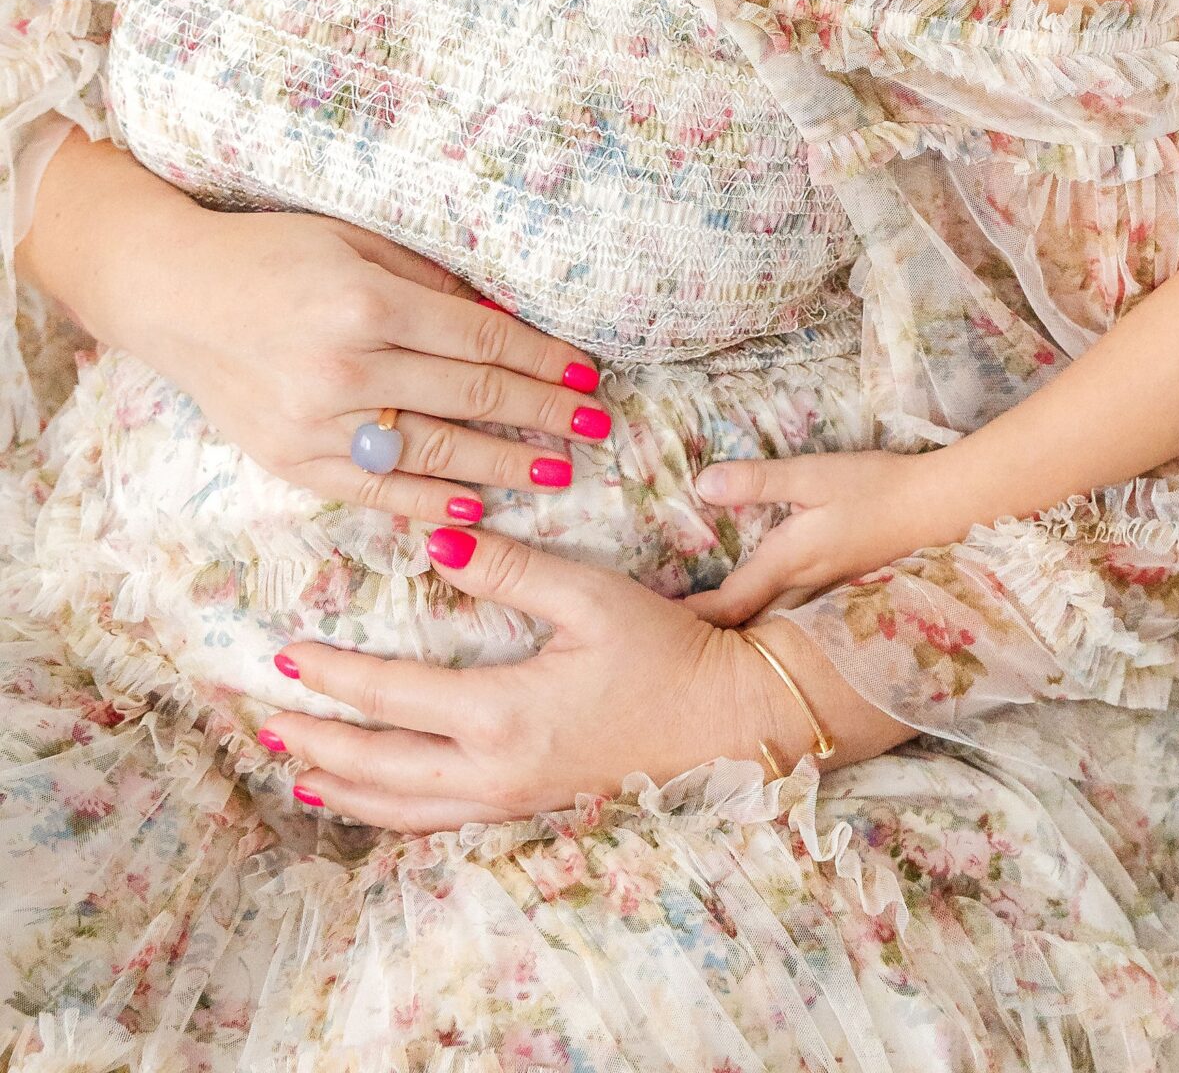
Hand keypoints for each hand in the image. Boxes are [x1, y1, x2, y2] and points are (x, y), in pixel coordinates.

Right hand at [142, 199, 609, 524]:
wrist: (173, 294)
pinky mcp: (291, 461)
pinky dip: (429, 501)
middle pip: (470, 400)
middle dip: (543, 415)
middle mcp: (346, 370)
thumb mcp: (355, 242)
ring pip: (433, 454)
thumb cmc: (271, 254)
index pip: (481, 343)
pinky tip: (475, 506)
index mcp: (368, 304)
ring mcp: (316, 423)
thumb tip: (503, 322)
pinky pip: (375, 490)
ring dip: (504, 464)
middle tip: (596, 426)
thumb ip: (429, 282)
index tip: (587, 375)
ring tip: (559, 470)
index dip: (542, 361)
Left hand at [260, 529, 808, 828]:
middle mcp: (494, 771)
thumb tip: (438, 544)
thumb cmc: (668, 652)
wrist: (730, 721)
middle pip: (377, 768)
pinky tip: (369, 800)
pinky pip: (434, 823)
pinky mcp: (527, 809)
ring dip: (339, 787)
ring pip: (399, 808)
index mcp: (504, 715)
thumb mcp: (595, 596)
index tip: (287, 651)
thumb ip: (513, 569)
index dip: (335, 674)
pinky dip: (386, 813)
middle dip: (313, 742)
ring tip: (292, 768)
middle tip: (258, 718)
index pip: (392, 699)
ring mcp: (509, 801)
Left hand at [686, 447, 963, 624]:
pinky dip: (774, 622)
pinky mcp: (846, 590)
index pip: (729, 603)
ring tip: (712, 641)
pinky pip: (798, 616)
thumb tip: (701, 485)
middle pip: (749, 625)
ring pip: (774, 625)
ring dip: (744, 633)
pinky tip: (771, 619)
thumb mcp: (813, 475)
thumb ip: (758, 482)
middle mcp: (803, 588)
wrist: (943, 510)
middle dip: (713, 637)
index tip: (659, 633)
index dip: (693, 619)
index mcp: (787, 562)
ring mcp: (828, 595)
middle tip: (676, 645)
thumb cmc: (877, 488)